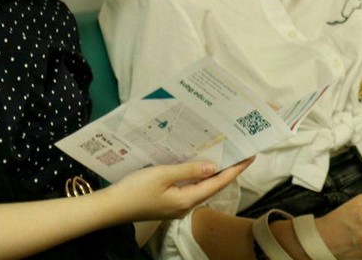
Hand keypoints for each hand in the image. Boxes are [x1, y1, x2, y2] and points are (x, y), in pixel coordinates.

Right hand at [108, 157, 252, 221]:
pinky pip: (189, 188)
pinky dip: (198, 176)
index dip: (235, 170)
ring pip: (201, 188)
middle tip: (240, 153)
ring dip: (213, 173)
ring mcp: (176, 206)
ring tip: (224, 156)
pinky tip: (197, 166)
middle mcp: (185, 206)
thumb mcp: (162, 175)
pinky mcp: (167, 203)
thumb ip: (188, 170)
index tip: (249, 157)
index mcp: (187, 200)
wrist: (112, 207)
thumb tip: (213, 167)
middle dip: (227, 170)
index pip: (217, 183)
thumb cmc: (135, 190)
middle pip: (212, 186)